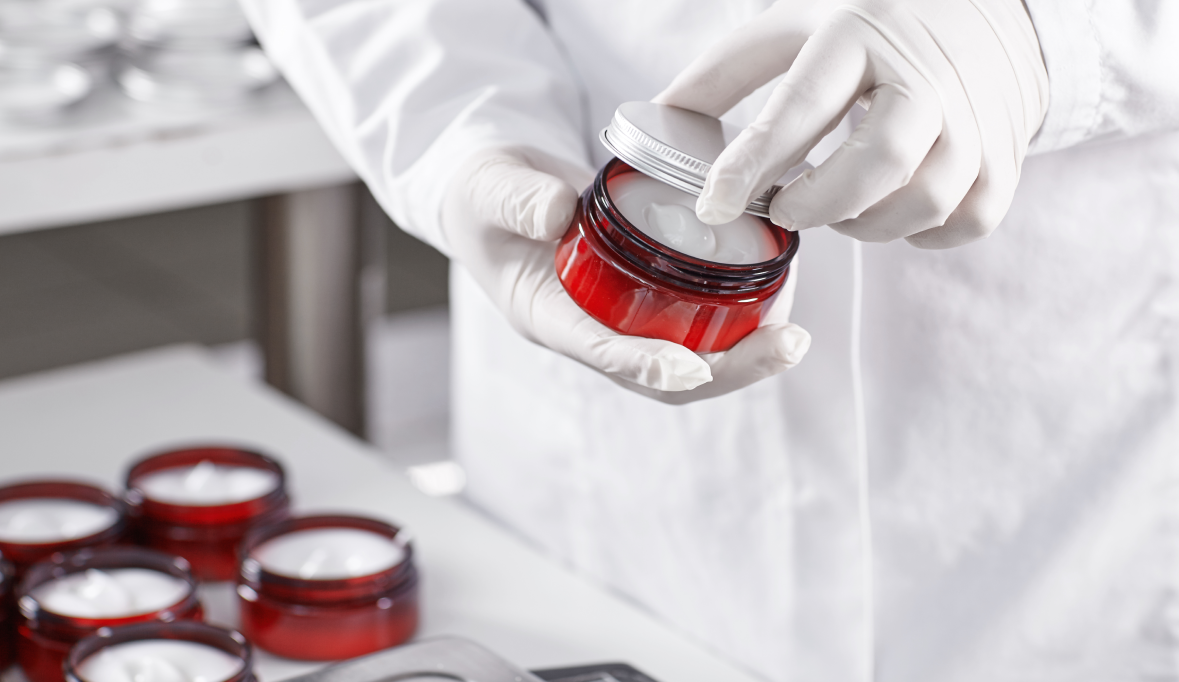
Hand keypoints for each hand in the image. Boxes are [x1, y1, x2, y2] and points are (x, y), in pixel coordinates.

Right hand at [440, 146, 810, 400]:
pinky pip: (695, 323)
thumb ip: (520, 200)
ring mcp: (620, 317)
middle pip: (663, 375)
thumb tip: (561, 211)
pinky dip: (739, 319)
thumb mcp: (491, 188)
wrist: (494, 194)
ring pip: (688, 358)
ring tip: (794, 336)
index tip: (693, 368)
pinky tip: (778, 296)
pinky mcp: (644, 296)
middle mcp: (590, 327)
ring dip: (744, 355)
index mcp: (548, 315)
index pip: (601, 351)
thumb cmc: (487, 194)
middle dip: (727, 369)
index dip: (646, 365)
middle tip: (787, 346)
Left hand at [654, 0, 1048, 248]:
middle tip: (786, 210)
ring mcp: (975, 116)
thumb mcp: (798, 26)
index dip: (753, 162)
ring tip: (837, 206)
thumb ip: (726, 73)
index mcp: (860, 33)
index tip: (713, 206)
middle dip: (821, 202)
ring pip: (925, 198)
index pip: (802, 105)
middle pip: (881, 159)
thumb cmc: (874, 26)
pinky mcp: (1006, 155)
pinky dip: (922, 233)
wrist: (991, 13)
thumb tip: (657, 117)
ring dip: (867, 224)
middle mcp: (925, 73)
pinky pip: (966, 220)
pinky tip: (891, 210)